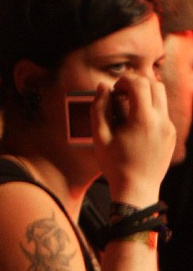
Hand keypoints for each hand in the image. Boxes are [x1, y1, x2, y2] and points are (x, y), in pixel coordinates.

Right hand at [93, 74, 173, 205]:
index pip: (140, 84)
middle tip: (121, 95)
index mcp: (143, 120)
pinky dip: (149, 110)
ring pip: (161, 98)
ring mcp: (169, 128)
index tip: (114, 91)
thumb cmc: (115, 164)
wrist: (137, 189)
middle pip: (155, 85)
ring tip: (127, 109)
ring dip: (145, 96)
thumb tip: (102, 87)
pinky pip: (162, 113)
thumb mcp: (99, 136)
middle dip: (137, 84)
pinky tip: (135, 126)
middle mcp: (161, 121)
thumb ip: (99, 108)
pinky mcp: (171, 135)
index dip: (124, 81)